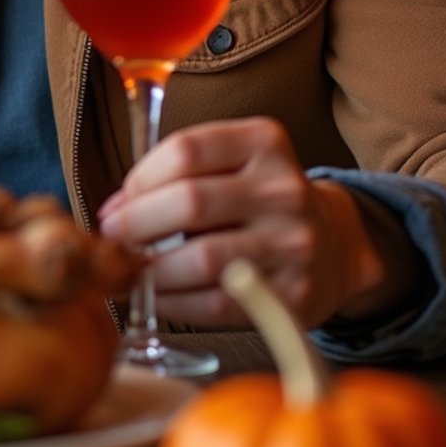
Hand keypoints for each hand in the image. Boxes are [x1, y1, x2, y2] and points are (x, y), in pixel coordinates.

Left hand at [96, 117, 384, 329]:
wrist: (334, 245)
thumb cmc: (258, 199)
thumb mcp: (234, 162)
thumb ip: (179, 172)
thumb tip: (115, 208)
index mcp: (265, 142)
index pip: (186, 150)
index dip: (140, 178)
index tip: (118, 200)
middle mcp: (284, 188)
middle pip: (191, 202)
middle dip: (136, 223)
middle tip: (111, 237)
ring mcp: (294, 244)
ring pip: (202, 258)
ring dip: (151, 268)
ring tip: (129, 268)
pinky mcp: (296, 296)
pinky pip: (218, 304)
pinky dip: (174, 303)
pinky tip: (155, 297)